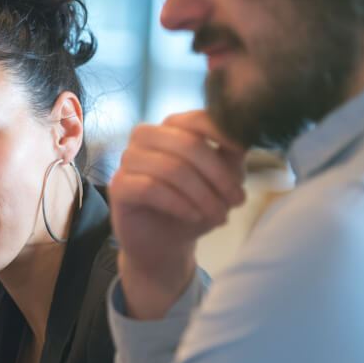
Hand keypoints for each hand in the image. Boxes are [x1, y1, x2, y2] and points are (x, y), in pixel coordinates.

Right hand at [109, 111, 245, 318]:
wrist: (166, 244)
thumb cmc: (194, 205)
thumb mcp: (221, 178)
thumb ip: (231, 154)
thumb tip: (244, 135)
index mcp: (171, 128)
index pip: (196, 118)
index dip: (221, 135)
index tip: (241, 156)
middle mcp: (146, 137)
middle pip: (187, 144)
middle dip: (217, 175)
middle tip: (236, 201)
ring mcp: (128, 160)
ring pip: (170, 168)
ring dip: (202, 195)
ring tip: (218, 216)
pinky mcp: (118, 186)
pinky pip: (151, 188)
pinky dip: (178, 203)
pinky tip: (193, 216)